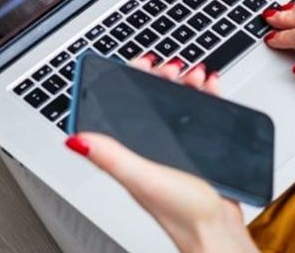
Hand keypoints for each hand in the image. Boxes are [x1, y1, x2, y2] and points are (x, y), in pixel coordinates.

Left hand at [65, 57, 257, 252]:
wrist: (218, 231)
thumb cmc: (181, 214)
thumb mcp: (141, 178)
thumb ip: (111, 156)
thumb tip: (75, 138)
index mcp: (132, 153)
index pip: (124, 106)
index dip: (130, 80)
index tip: (142, 63)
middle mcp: (151, 149)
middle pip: (154, 100)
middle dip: (163, 77)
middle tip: (173, 67)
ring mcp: (178, 149)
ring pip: (180, 106)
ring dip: (187, 85)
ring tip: (197, 75)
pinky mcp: (202, 152)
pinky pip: (204, 117)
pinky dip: (208, 98)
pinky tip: (212, 89)